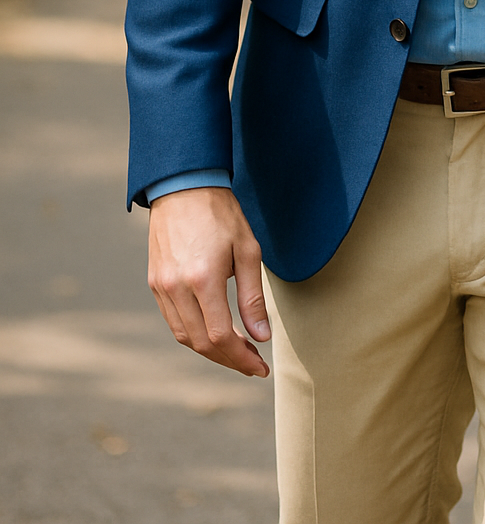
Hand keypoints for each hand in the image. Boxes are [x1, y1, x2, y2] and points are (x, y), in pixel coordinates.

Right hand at [148, 186, 270, 376]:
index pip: (221, 337)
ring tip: (237, 351)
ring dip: (211, 351)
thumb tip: (261, 336)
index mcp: (203, 279)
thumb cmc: (221, 214)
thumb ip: (252, 297)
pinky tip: (213, 332)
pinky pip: (173, 321)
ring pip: (184, 336)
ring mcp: (161, 287)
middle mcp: (177, 288)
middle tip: (253, 363)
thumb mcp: (248, 250)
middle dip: (229, 360)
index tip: (261, 367)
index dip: (242, 359)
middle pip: (201, 344)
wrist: (184, 186)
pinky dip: (194, 334)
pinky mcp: (154, 283)